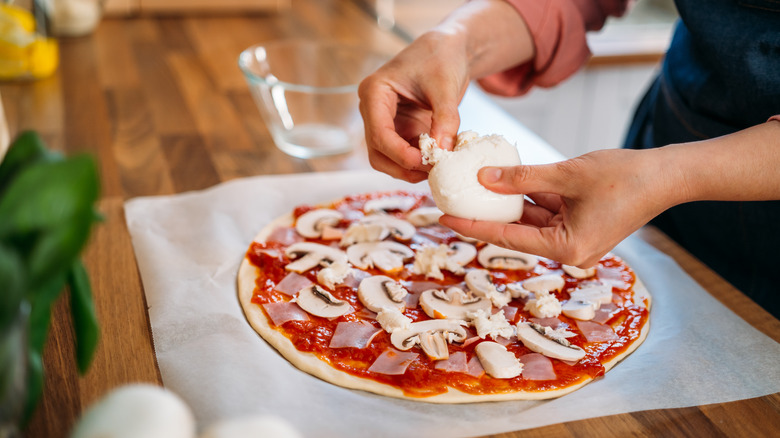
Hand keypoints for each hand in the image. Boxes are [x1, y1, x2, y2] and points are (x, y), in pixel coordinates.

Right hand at [358, 31, 468, 182]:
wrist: (447, 51)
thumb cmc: (441, 59)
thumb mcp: (446, 87)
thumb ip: (445, 119)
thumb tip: (442, 151)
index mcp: (374, 92)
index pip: (379, 133)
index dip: (400, 154)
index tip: (425, 162)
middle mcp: (373, 110)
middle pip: (377, 153)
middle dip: (403, 166)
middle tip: (432, 170)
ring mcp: (384, 122)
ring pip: (387, 159)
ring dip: (410, 169)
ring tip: (437, 167)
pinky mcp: (399, 130)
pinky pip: (402, 155)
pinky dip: (419, 163)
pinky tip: (438, 160)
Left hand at [439, 148, 677, 266]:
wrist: (668, 176)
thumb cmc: (625, 176)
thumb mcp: (566, 173)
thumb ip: (522, 177)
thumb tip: (483, 178)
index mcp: (566, 248)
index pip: (507, 237)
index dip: (473, 225)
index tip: (444, 218)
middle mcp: (569, 251)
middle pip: (516, 232)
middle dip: (486, 214)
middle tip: (453, 202)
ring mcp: (576, 240)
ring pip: (531, 221)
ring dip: (507, 204)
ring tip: (473, 189)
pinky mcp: (581, 227)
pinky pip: (547, 214)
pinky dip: (530, 199)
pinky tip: (506, 181)